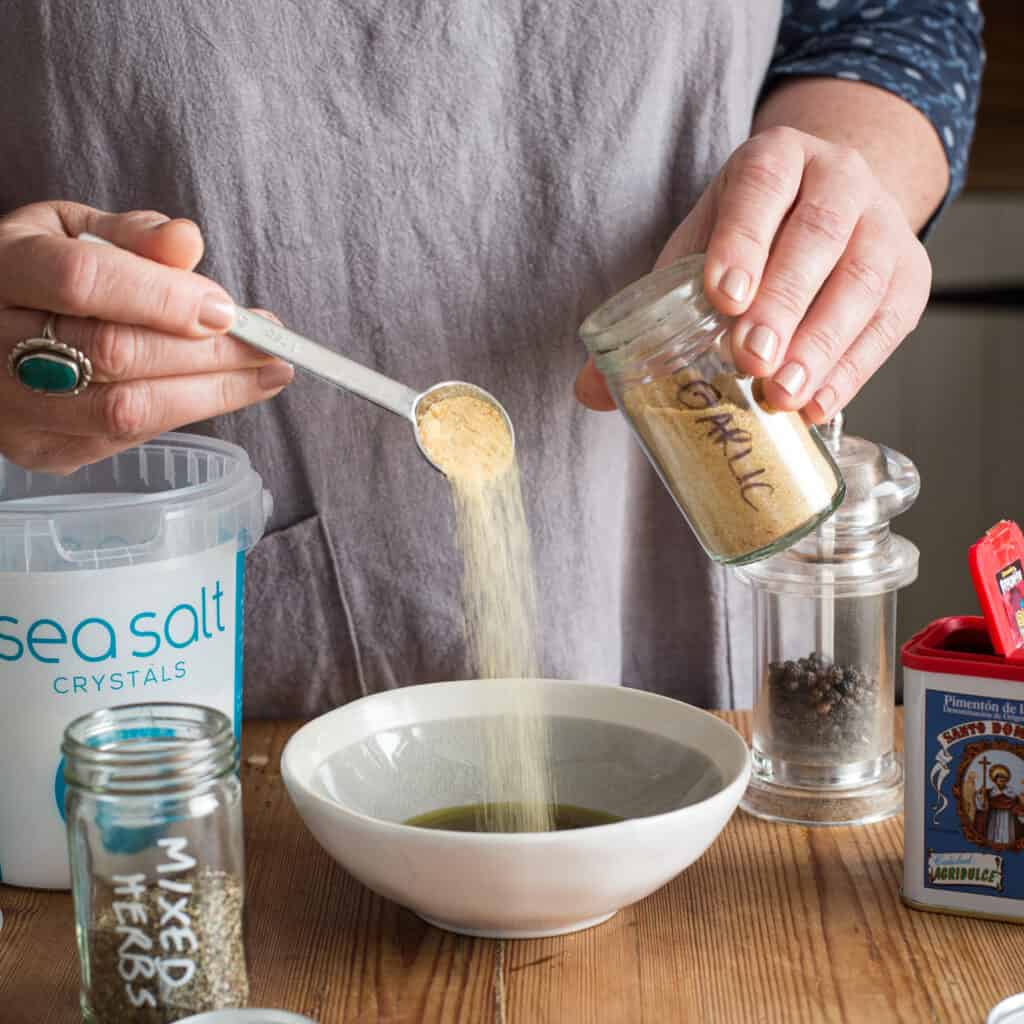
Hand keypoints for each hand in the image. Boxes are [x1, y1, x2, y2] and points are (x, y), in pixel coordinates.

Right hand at [0, 201, 292, 473]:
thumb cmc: (44, 272)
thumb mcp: (76, 231)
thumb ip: (133, 236)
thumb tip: (187, 241)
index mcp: (4, 269)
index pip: (83, 282)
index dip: (163, 297)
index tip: (228, 309)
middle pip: (115, 353)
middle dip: (207, 352)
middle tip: (270, 345)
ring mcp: (12, 407)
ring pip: (125, 409)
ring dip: (211, 393)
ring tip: (267, 373)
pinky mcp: (39, 449)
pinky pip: (125, 440)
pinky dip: (185, 414)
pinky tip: (225, 392)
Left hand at [575, 126, 931, 422]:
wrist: (832, 206)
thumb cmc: (749, 237)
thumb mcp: (696, 250)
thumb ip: (649, 312)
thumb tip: (591, 392)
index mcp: (775, 161)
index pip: (761, 189)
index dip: (743, 240)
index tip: (722, 296)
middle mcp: (838, 179)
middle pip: (819, 234)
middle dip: (784, 300)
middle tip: (751, 357)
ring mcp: (882, 224)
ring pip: (863, 278)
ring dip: (823, 343)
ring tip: (783, 393)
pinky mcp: (912, 274)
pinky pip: (889, 323)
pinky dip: (855, 368)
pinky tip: (819, 404)